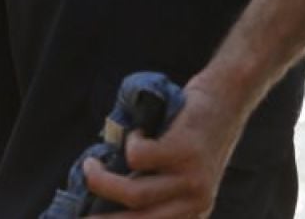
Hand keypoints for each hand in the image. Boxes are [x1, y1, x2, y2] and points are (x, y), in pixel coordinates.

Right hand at [84, 82, 243, 217]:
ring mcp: (193, 176)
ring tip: (91, 164)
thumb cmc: (196, 137)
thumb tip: (100, 208)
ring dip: (101, 179)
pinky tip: (138, 132)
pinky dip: (129, 142)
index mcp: (195, 212)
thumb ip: (155, 193)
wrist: (228, 98)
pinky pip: (138, 157)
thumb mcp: (182, 174)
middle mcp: (198, 200)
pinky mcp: (185, 150)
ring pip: (132, 192)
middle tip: (76, 217)